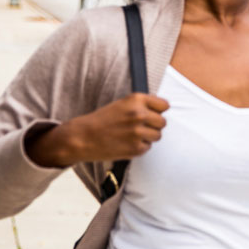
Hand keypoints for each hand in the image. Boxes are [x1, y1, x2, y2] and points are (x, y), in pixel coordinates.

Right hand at [26, 93, 168, 166]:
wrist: (83, 137)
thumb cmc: (101, 120)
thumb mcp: (122, 104)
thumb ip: (141, 105)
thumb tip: (161, 109)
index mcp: (137, 99)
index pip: (164, 105)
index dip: (159, 111)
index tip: (154, 114)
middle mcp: (140, 114)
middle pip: (163, 122)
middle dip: (154, 125)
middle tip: (140, 127)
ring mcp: (139, 132)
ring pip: (157, 136)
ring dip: (148, 137)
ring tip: (132, 135)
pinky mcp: (137, 148)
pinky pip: (148, 147)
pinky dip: (140, 147)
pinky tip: (127, 143)